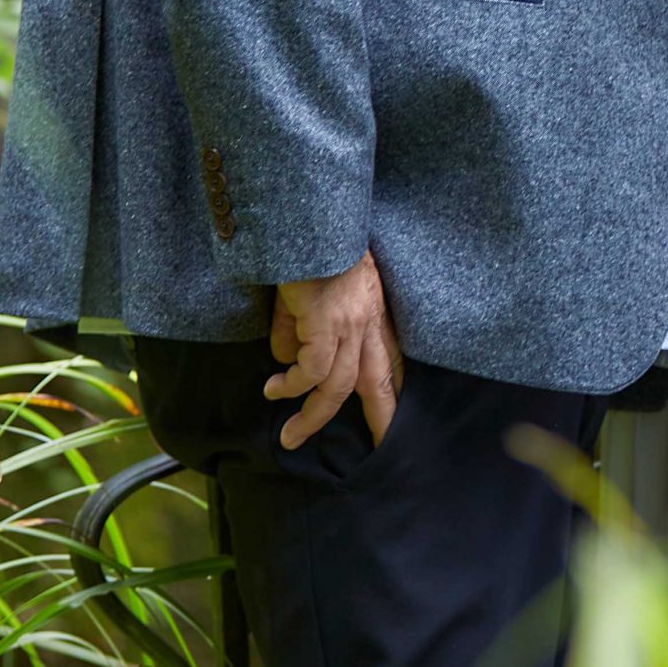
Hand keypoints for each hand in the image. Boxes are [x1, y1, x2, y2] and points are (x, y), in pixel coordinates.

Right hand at [265, 253, 403, 449]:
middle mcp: (366, 321)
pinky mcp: (326, 322)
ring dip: (314, 416)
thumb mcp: (305, 292)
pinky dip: (294, 385)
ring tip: (291, 436)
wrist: (305, 219)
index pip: (388, 357)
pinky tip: (275, 389)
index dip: (392, 387)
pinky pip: (313, 369)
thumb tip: (284, 359)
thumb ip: (298, 327)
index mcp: (370, 311)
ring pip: (340, 386)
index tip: (391, 412)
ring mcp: (349, 323)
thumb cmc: (303, 248)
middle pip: (380, 380)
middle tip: (381, 447)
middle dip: (382, 416)